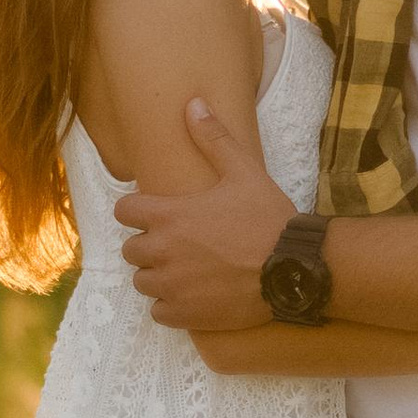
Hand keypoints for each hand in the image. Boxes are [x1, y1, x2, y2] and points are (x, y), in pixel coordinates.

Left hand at [113, 101, 295, 328]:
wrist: (294, 268)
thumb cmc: (269, 218)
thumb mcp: (243, 172)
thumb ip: (213, 138)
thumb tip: (193, 104)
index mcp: (169, 215)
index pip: (123, 211)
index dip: (137, 210)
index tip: (153, 213)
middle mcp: (163, 251)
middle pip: (130, 249)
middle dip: (148, 244)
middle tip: (176, 243)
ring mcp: (173, 286)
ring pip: (142, 282)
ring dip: (157, 276)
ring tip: (184, 271)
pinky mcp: (186, 314)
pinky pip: (158, 312)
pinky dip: (170, 305)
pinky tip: (190, 296)